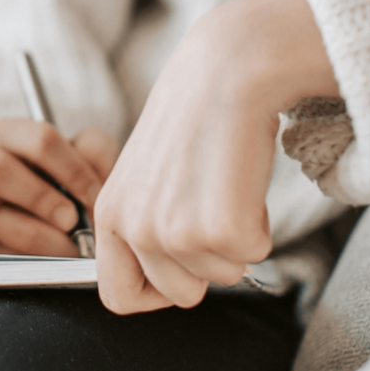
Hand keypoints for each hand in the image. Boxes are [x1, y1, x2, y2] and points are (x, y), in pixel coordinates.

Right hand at [0, 120, 118, 255]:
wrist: (64, 225)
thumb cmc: (74, 183)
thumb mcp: (90, 159)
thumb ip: (94, 150)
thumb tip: (87, 165)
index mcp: (8, 134)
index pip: (39, 139)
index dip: (72, 168)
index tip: (94, 195)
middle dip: (41, 198)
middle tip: (71, 219)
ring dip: (40, 236)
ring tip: (70, 247)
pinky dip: (31, 259)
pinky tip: (52, 260)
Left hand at [94, 0, 340, 313]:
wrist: (223, 74)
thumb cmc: (193, 124)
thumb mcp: (146, 179)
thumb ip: (146, 228)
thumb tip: (172, 282)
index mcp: (108, 215)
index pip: (117, 296)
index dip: (155, 293)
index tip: (181, 270)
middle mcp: (133, 228)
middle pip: (180, 294)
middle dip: (207, 263)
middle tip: (212, 210)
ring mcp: (172, 231)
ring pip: (221, 277)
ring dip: (235, 239)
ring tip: (224, 186)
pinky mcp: (216, 228)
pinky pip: (254, 256)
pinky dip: (260, 225)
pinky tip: (243, 182)